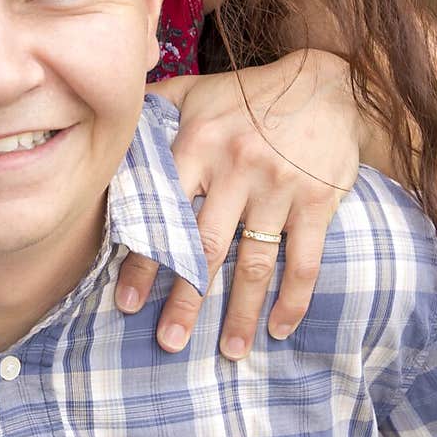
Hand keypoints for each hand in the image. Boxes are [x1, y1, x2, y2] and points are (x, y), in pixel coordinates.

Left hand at [116, 52, 362, 356]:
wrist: (330, 83)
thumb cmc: (251, 94)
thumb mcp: (198, 91)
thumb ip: (153, 108)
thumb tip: (106, 119)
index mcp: (199, 142)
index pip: (163, 210)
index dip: (143, 258)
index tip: (126, 301)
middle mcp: (236, 167)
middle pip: (205, 246)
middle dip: (185, 299)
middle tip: (168, 341)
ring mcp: (279, 187)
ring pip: (254, 262)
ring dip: (240, 313)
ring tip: (227, 352)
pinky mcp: (318, 201)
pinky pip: (304, 260)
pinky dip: (293, 299)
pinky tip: (280, 329)